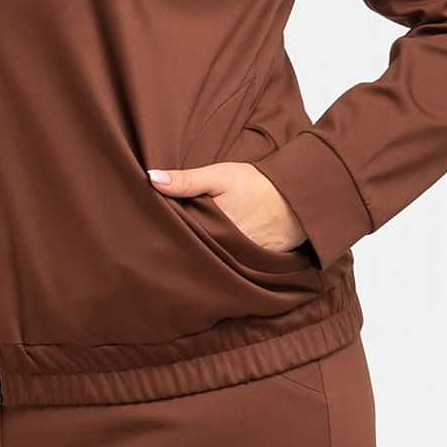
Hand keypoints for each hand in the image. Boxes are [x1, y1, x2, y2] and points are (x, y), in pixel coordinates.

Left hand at [147, 160, 307, 253]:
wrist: (298, 198)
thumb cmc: (258, 184)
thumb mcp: (220, 176)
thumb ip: (186, 180)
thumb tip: (151, 179)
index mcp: (213, 229)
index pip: (181, 239)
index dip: (165, 237)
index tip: (148, 236)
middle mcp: (226, 251)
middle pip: (194, 255)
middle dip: (178, 252)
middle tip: (154, 251)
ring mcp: (241, 262)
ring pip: (211, 265)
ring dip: (198, 261)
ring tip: (175, 262)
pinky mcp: (254, 268)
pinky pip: (230, 271)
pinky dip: (219, 267)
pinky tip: (206, 265)